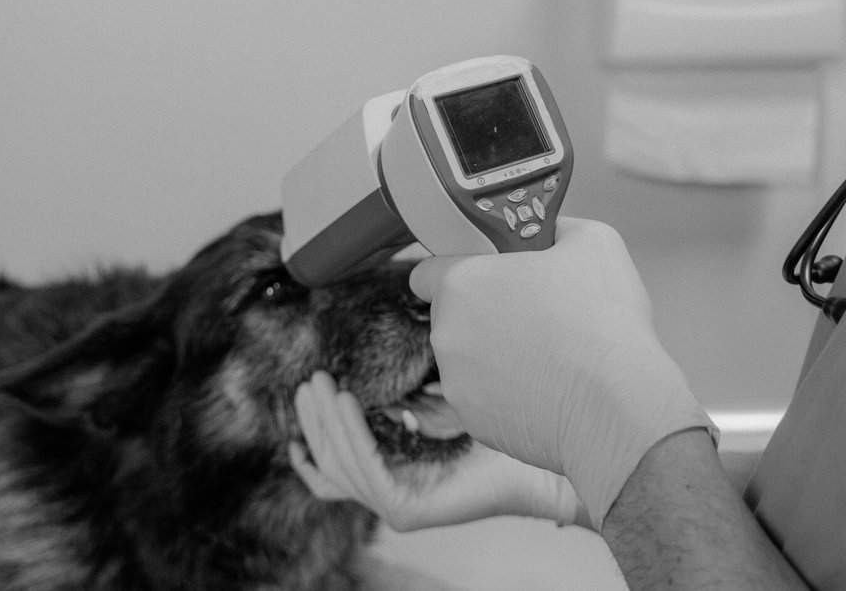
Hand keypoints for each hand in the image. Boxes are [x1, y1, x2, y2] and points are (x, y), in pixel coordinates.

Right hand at [289, 371, 580, 531]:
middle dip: (312, 418)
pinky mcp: (406, 510)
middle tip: (308, 381)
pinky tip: (347, 404)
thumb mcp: (451, 399)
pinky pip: (366, 474)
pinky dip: (352, 438)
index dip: (313, 428)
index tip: (304, 392)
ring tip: (322, 387)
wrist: (542, 458)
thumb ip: (420, 384)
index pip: (334, 460)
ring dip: (324, 424)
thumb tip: (402, 335)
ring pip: (339, 467)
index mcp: (394, 469)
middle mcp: (389, 490)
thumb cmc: (505, 427)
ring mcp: (396, 503)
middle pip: (328, 461)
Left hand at [408, 217, 715, 528]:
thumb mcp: (592, 241)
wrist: (616, 407)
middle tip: (534, 315)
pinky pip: (484, 400)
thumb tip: (551, 234)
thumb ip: (555, 229)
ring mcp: (456, 384)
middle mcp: (447, 335)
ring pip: (469, 361)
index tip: (487, 276)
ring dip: (496, 357)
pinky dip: (508, 396)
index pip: (426, 272)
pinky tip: (547, 390)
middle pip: (453, 318)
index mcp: (462, 284)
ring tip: (548, 358)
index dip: (457, 271)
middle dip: (485, 315)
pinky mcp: (474, 423)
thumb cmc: (601, 322)